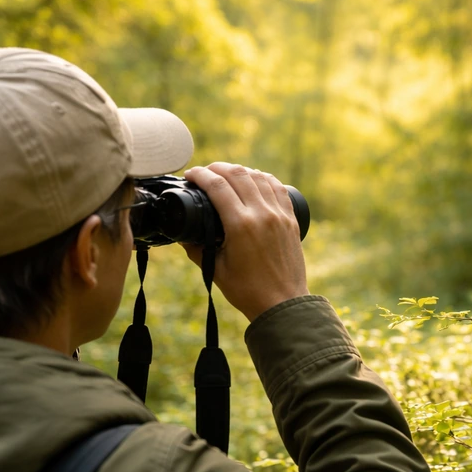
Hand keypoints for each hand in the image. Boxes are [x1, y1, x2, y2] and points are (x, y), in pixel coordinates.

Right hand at [181, 162, 308, 321]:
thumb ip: (195, 248)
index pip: (217, 185)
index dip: (200, 174)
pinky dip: (263, 178)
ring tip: (226, 175)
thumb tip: (181, 234)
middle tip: (205, 172)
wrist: (282, 304)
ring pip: (259, 176)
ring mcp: (279, 215)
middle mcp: (261, 214)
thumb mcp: (215, 270)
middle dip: (217, 167)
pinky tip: (254, 178)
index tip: (190, 175)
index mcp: (240, 225)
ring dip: (240, 170)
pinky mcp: (290, 219)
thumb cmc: (247, 291)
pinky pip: (278, 188)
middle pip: (238, 174)